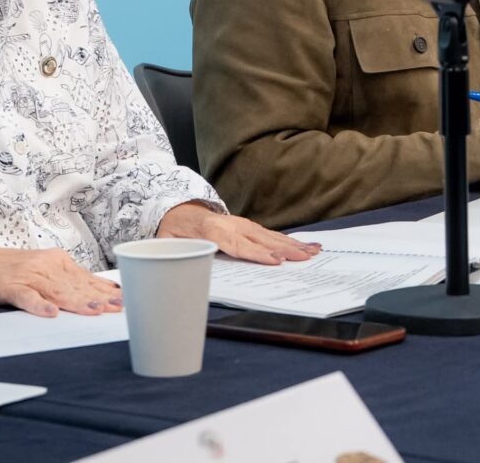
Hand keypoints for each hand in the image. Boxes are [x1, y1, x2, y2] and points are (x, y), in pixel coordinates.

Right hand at [0, 247, 122, 317]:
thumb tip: (96, 293)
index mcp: (57, 261)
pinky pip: (27, 298)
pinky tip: (52, 313)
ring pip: (58, 290)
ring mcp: (28, 276)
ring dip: (78, 302)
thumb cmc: (10, 271)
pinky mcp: (10, 287)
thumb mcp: (41, 271)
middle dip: (100, 297)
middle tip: (120, 307)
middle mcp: (46, 265)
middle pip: (77, 285)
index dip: (105, 290)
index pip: (85, 278)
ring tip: (97, 310)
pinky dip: (39, 306)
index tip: (124, 298)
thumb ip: (65, 281)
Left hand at [157, 202, 320, 264]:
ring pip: (270, 236)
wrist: (177, 208)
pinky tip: (302, 245)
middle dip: (286, 249)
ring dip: (292, 244)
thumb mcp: (166, 243)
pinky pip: (269, 234)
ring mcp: (241, 224)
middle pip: (261, 240)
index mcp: (212, 231)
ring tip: (313, 251)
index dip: (258, 254)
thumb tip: (177, 272)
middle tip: (307, 257)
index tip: (276, 261)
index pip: (238, 245)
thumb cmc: (173, 230)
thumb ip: (174, 255)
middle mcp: (231, 225)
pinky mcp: (247, 226)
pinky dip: (287, 240)